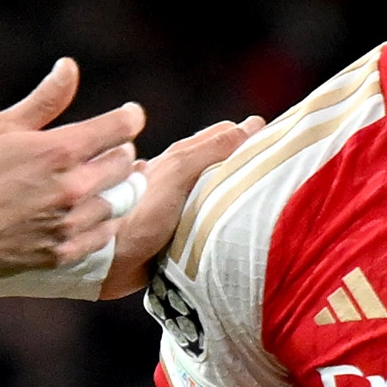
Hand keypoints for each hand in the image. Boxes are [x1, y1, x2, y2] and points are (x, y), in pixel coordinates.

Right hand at [0, 60, 148, 283]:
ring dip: (118, 188)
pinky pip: (104, 236)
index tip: (129, 115)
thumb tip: (70, 67)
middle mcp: (73, 187)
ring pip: (121, 202)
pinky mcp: (63, 252)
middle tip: (112, 150)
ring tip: (109, 182)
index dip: (130, 117)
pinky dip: (105, 221)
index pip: (121, 128)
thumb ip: (44, 100)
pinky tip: (94, 214)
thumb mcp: (1, 127)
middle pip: (125, 164)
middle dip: (121, 152)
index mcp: (60, 151)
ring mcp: (70, 223)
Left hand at [93, 117, 263, 296]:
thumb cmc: (139, 212)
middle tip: (277, 165)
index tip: (274, 137)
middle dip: (246, 162)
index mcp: (179, 159)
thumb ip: (210, 150)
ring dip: (237, 195)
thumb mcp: (177, 172)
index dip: (247, 135)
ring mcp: (179, 209)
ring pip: (217, 195)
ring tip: (265, 199)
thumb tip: (253, 125)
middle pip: (221, 165)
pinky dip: (227, 222)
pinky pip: (211, 225)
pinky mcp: (177, 238)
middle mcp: (179, 180)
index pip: (222, 137)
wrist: (110, 261)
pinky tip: (239, 230)